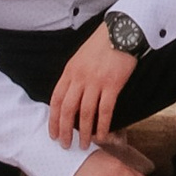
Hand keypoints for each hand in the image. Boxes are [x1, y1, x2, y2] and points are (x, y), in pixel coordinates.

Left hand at [47, 29, 141, 148]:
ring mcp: (96, 81)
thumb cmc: (102, 43)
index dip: (53, 120)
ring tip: (84, 145)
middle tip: (65, 145)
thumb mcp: (80, 57)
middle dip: (65, 131)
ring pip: (85, 114)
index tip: (53, 134)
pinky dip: (102, 126)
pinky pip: (105, 111)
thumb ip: (74, 76)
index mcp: (70, 70)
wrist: (122, 30)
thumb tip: (70, 98)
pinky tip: (102, 136)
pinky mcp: (112, 84)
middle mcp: (80, 77)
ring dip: (84, 133)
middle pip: (68, 110)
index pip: (56, 99)